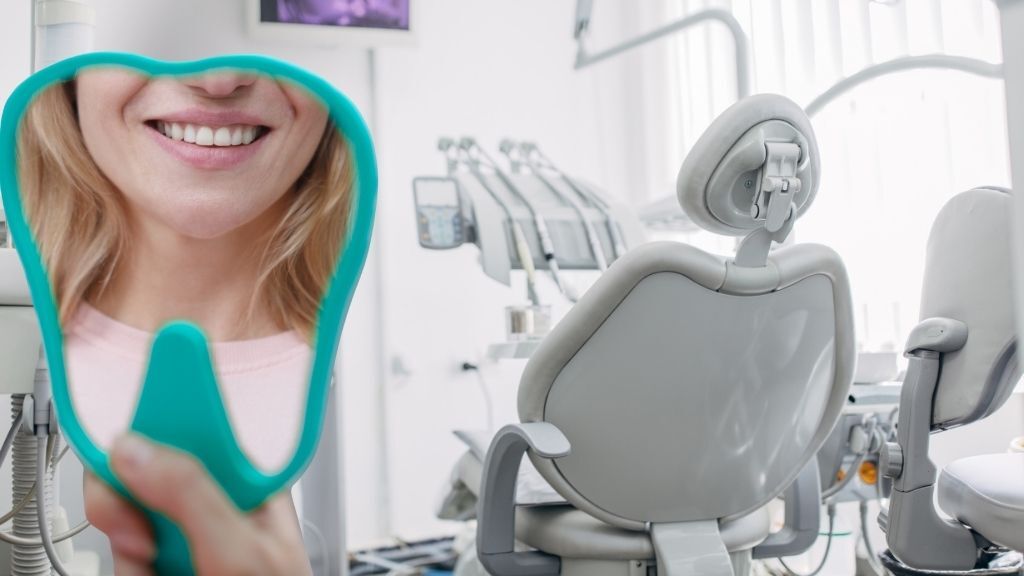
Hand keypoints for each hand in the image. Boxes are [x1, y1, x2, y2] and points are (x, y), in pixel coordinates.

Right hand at [84, 434, 311, 575]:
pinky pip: (123, 560)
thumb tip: (138, 450)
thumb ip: (191, 493)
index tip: (125, 458)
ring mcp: (187, 539)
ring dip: (130, 557)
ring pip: (124, 524)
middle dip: (129, 511)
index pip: (193, 435)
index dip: (153, 439)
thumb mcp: (240, 547)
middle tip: (144, 541)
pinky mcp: (162, 565)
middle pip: (143, 477)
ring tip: (162, 573)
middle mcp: (216, 505)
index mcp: (248, 483)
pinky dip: (131, 573)